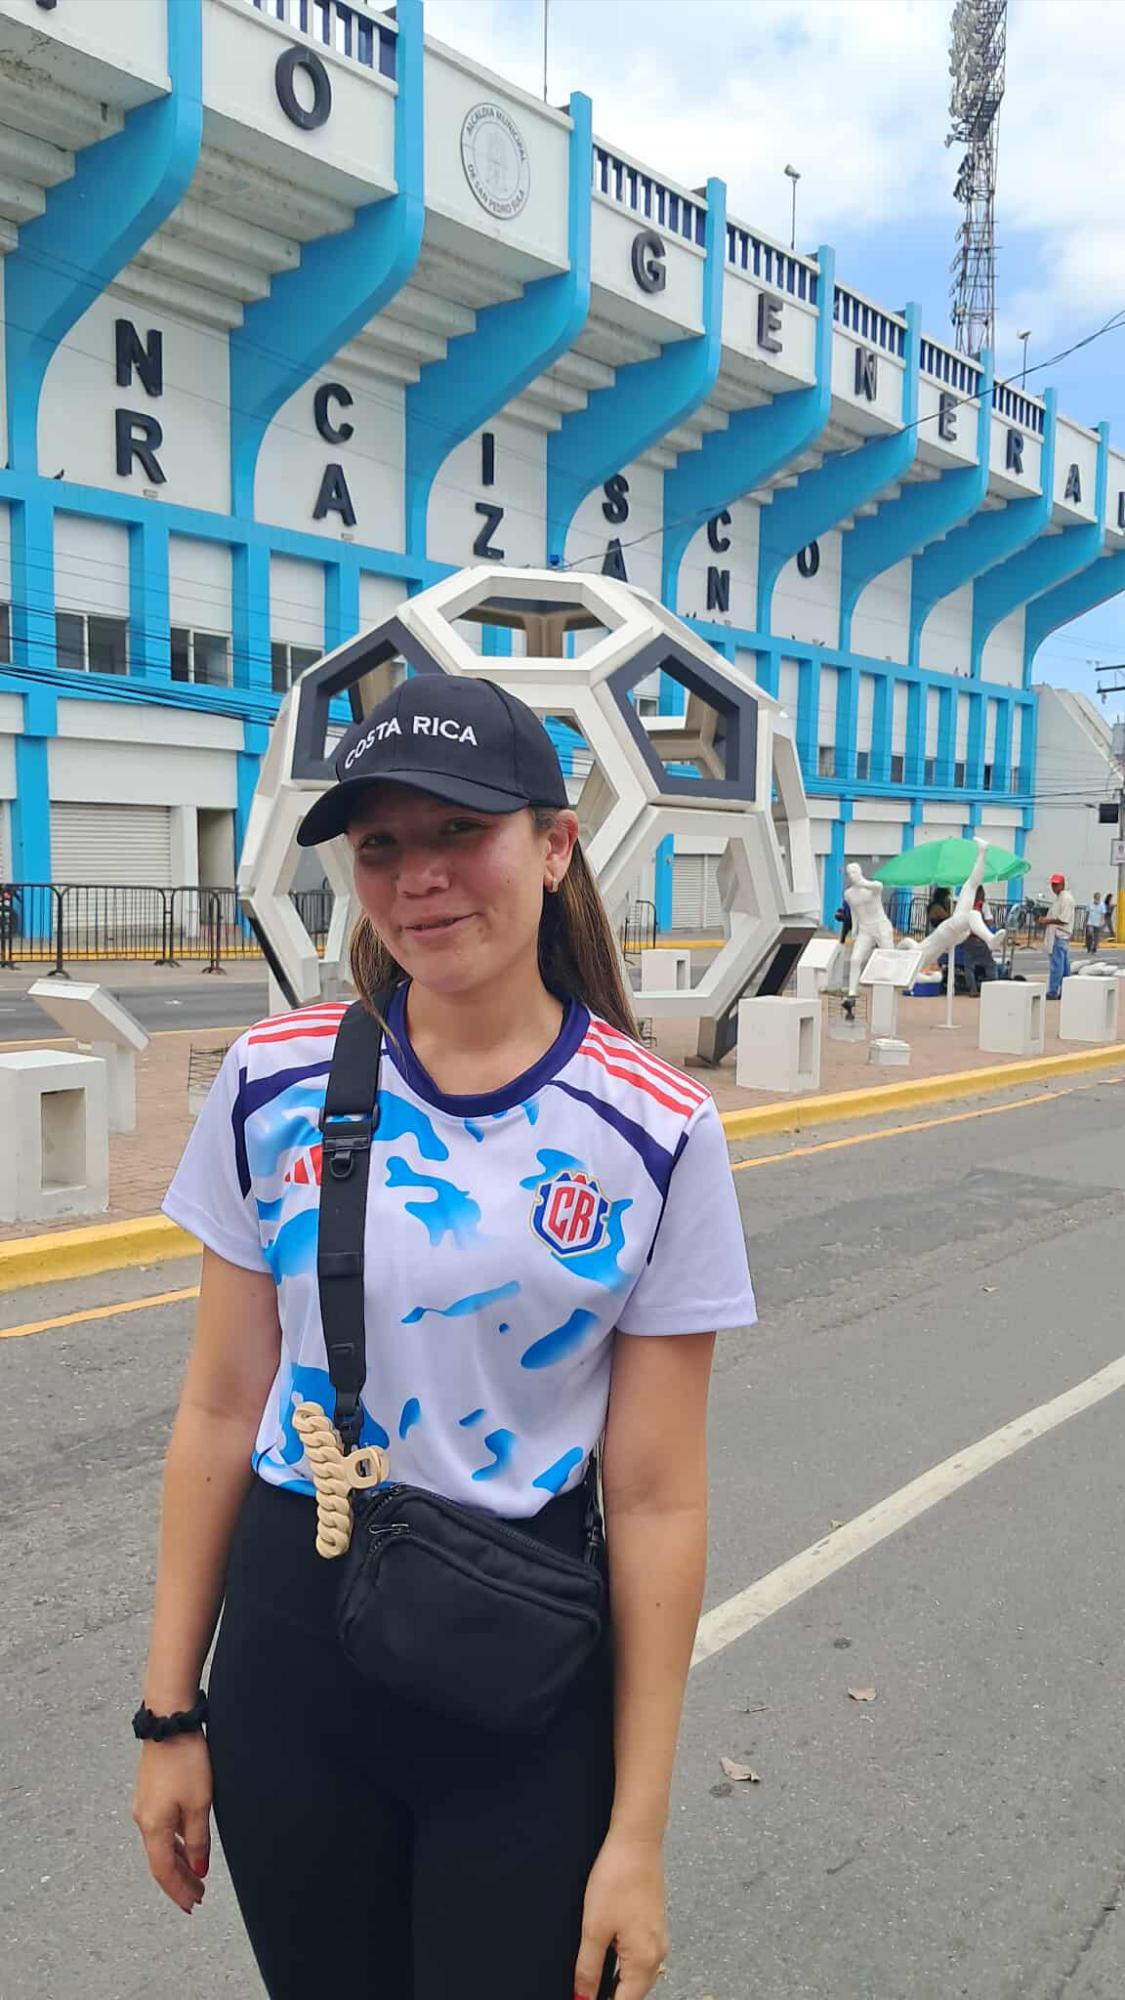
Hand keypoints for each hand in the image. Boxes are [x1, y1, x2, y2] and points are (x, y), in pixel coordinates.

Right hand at [132, 1733, 212, 1913]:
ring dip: (178, 1863)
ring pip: (160, 1845)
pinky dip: (174, 1844)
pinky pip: (160, 1829)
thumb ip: (198, 1838)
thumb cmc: (186, 1762)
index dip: (178, 1891)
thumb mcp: (200, 1803)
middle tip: (197, 1897)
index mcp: (153, 1827)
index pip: (164, 1871)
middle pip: (160, 1861)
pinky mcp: (149, 1793)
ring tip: (195, 1877)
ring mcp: (144, 1806)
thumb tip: (198, 1868)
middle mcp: (143, 1820)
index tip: (193, 1904)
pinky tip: (186, 1846)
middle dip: (179, 1881)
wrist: (169, 1723)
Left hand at [574, 1830, 667, 1999]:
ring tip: (592, 1980)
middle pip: (633, 1992)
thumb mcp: (594, 1928)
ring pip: (638, 1974)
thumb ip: (588, 1969)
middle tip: (584, 1993)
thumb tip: (583, 1999)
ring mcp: (658, 1937)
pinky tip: (607, 1955)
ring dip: (617, 1982)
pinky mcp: (653, 1922)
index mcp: (645, 1960)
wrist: (637, 1839)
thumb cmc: (618, 1878)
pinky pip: (640, 1956)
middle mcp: (657, 1953)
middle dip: (611, 1996)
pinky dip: (624, 1964)